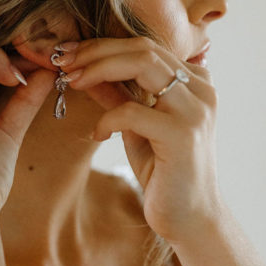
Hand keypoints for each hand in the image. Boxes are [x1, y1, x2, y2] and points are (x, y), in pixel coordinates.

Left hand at [62, 36, 223, 246]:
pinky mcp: (183, 135)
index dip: (104, 45)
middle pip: (144, 48)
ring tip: (73, 83)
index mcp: (195, 81)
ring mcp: (195, 110)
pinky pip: (133, 111)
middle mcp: (201, 89)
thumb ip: (118, 94)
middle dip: (97, 52)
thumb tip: (84, 69)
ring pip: (143, 65)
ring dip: (99, 69)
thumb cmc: (164, 171)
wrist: (191, 219)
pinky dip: (107, 119)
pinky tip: (97, 135)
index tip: (70, 54)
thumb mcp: (136, 126)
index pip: (146, 46)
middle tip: (64, 63)